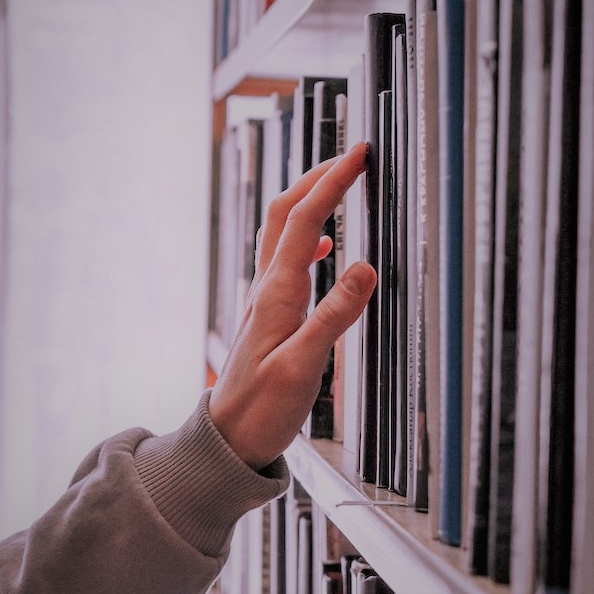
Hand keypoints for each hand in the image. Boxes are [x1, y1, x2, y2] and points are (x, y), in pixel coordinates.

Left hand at [209, 141, 376, 469]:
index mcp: (276, 293)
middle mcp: (267, 287)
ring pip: (282, 232)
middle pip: (286, 213)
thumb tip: (365, 268)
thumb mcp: (302, 366)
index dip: (331, 182)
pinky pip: (285, 259)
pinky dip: (307, 239)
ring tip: (338, 185)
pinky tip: (325, 247)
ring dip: (309, 201)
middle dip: (317, 177)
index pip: (305, 220)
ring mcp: (265, 298)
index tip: (358, 154)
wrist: (228, 438)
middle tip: (352, 156)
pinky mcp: (269, 313)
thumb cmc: (262, 409)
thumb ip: (334, 317)